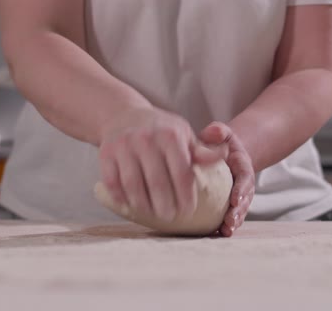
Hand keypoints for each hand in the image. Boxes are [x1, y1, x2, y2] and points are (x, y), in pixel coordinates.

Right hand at [99, 108, 222, 221]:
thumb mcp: (184, 135)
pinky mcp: (105, 154)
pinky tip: (131, 206)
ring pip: (134, 186)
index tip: (188, 211)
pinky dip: (122, 198)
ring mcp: (123, 146)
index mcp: (170, 135)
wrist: (123, 114)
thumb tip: (226, 154)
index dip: (185, 196)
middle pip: (158, 183)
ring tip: (153, 214)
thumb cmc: (161, 130)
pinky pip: (113, 183)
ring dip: (144, 205)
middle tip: (171, 217)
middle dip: (165, 206)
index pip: (181, 173)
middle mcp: (146, 139)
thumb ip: (203, 151)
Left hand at [199, 122, 254, 236]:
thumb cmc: (220, 144)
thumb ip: (218, 131)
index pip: (244, 178)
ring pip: (239, 211)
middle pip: (244, 200)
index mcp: (242, 167)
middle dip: (239, 212)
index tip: (235, 199)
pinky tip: (216, 234)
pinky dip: (224, 226)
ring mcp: (238, 196)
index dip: (241, 190)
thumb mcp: (221, 132)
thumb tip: (214, 132)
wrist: (225, 154)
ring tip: (226, 231)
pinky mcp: (230, 205)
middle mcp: (244, 184)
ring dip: (234, 222)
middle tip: (230, 222)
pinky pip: (228, 216)